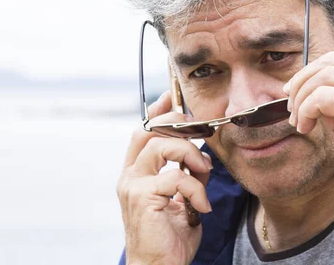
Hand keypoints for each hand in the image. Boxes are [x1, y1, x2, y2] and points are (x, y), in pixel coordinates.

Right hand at [117, 91, 212, 264]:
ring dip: (191, 154)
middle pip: (149, 129)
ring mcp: (133, 185)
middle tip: (200, 133)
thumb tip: (200, 155)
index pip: (143, 131)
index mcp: (136, 173)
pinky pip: (176, 176)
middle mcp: (130, 175)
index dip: (158, 111)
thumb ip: (183, 175)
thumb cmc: (170, 237)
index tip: (174, 98)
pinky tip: (201, 205)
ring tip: (203, 173)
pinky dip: (196, 187)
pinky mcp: (142, 197)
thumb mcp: (178, 199)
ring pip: (162, 145)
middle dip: (178, 124)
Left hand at [284, 52, 333, 216]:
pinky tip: (305, 128)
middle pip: (329, 62)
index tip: (293, 91)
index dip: (310, 72)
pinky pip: (320, 98)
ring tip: (298, 122)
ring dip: (301, 100)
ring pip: (322, 77)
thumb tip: (304, 88)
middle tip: (290, 106)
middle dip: (301, 82)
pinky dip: (306, 111)